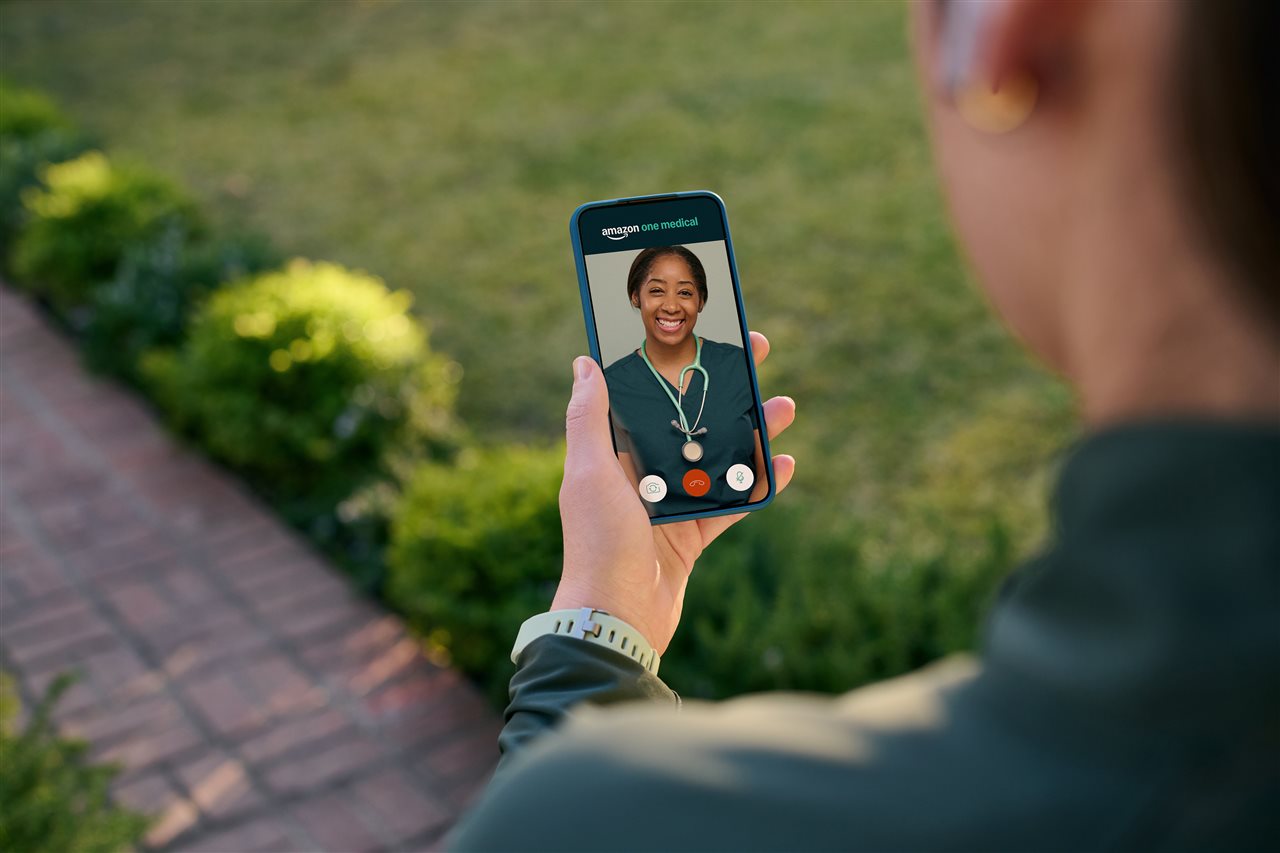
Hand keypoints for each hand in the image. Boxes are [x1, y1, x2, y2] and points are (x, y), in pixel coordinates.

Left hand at [553, 331, 796, 654]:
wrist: (616, 620)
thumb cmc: (598, 544)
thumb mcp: (590, 473)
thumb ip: (589, 418)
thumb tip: (585, 361)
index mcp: (613, 453)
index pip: (647, 394)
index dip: (675, 363)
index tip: (704, 334)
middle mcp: (640, 474)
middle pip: (690, 419)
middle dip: (724, 388)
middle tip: (756, 355)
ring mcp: (668, 504)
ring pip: (717, 457)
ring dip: (751, 431)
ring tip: (784, 407)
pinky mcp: (691, 537)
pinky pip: (730, 502)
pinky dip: (756, 484)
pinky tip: (782, 466)